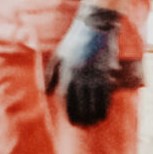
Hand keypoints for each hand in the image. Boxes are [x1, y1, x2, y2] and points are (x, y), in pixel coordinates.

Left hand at [45, 4, 124, 127]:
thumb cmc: (74, 41)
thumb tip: (46, 93)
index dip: (71, 114)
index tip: (73, 123)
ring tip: (93, 124)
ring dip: (94, 116)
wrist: (96, 25)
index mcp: (68, 73)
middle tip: (84, 127)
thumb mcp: (58, 55)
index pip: (68, 100)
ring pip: (95, 102)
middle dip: (83, 118)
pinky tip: (104, 114)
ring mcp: (95, 75)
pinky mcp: (106, 72)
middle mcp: (81, 76)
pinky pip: (106, 95)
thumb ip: (50, 75)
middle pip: (82, 104)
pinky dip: (105, 107)